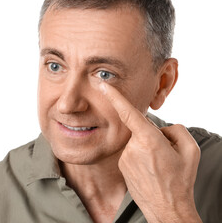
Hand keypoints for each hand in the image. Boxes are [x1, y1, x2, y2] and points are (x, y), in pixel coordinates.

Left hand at [99, 83, 201, 222]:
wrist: (167, 209)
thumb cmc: (180, 181)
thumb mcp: (190, 151)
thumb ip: (177, 130)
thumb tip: (163, 128)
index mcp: (148, 140)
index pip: (128, 112)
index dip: (115, 96)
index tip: (103, 85)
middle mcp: (132, 147)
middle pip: (142, 130)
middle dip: (153, 136)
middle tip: (164, 154)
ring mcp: (125, 157)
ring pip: (137, 142)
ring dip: (147, 147)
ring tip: (158, 165)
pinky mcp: (122, 165)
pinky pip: (132, 152)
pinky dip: (141, 156)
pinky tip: (150, 169)